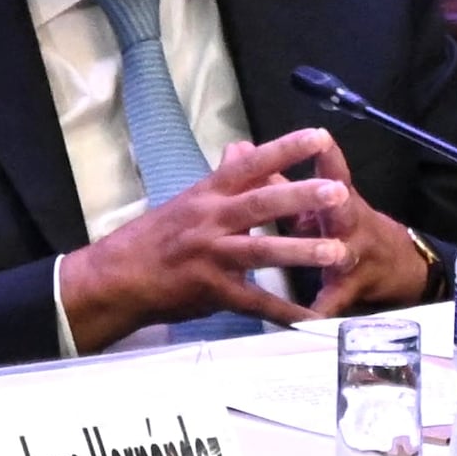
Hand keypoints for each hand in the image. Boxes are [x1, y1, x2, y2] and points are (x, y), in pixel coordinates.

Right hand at [59, 131, 360, 353]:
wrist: (118, 277)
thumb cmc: (155, 238)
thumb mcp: (189, 200)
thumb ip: (222, 180)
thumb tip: (242, 149)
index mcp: (207, 194)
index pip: (250, 165)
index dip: (284, 149)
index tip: (318, 136)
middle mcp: (211, 220)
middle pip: (261, 204)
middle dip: (301, 198)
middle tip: (338, 192)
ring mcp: (211, 256)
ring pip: (261, 251)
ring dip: (300, 251)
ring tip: (337, 252)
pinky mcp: (212, 290)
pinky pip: (254, 302)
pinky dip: (284, 312)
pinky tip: (310, 319)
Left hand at [264, 132, 433, 319]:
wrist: (396, 264)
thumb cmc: (344, 224)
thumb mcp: (316, 203)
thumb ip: (278, 180)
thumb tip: (241, 153)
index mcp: (337, 199)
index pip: (333, 172)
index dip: (328, 156)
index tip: (321, 137)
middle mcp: (349, 222)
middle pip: (342, 208)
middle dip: (334, 200)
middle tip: (335, 193)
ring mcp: (354, 256)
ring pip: (344, 252)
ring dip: (335, 252)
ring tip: (332, 255)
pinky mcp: (352, 288)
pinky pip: (335, 301)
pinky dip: (322, 310)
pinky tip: (309, 320)